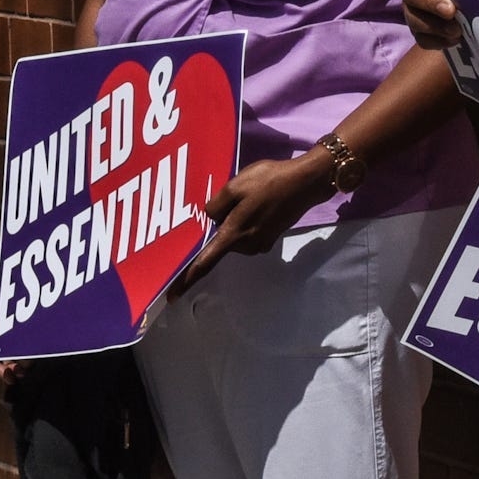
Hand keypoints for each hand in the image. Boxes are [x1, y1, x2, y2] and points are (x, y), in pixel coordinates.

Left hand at [176, 152, 335, 294]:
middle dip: (221, 225)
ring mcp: (261, 243)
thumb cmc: (271, 182)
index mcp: (234, 235)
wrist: (308, 182)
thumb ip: (216, 205)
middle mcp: (247, 245)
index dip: (187, 279)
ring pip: (236, 235)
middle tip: (231, 200)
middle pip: (221, 242)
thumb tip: (211, 218)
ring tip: (249, 196)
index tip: (171, 297)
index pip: (204, 262)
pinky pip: (250, 232)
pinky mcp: (272, 237)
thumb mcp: (235, 186)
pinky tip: (260, 201)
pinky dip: (249, 220)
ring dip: (236, 220)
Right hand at [401, 0, 463, 49]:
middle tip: (450, 10)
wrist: (469, 6)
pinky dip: (439, 41)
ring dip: (437, 26)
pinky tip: (456, 40)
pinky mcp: (419, 31)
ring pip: (416, 19)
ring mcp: (414, 10)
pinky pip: (423, 39)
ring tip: (457, 30)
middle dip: (431, 1)